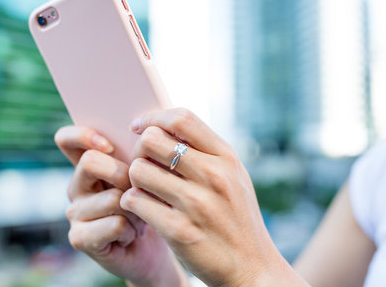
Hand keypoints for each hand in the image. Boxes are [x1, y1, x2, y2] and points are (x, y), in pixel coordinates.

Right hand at [55, 126, 189, 286]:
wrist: (154, 251)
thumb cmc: (153, 205)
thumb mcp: (150, 173)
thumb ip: (142, 152)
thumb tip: (150, 129)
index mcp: (88, 164)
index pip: (66, 139)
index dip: (82, 135)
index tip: (108, 144)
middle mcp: (76, 185)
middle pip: (91, 162)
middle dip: (124, 174)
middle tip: (140, 189)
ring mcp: (75, 212)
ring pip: (111, 197)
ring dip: (137, 208)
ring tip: (141, 218)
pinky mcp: (79, 238)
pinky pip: (115, 224)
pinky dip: (132, 230)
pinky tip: (132, 235)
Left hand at [119, 109, 306, 286]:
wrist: (252, 268)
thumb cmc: (236, 218)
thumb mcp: (233, 177)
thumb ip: (205, 151)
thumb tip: (163, 126)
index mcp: (226, 157)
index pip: (182, 118)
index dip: (153, 117)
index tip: (138, 127)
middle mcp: (213, 175)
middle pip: (152, 140)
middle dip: (139, 151)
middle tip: (142, 165)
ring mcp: (197, 203)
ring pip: (138, 170)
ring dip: (134, 180)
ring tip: (144, 190)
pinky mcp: (179, 231)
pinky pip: (135, 201)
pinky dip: (132, 204)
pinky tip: (143, 210)